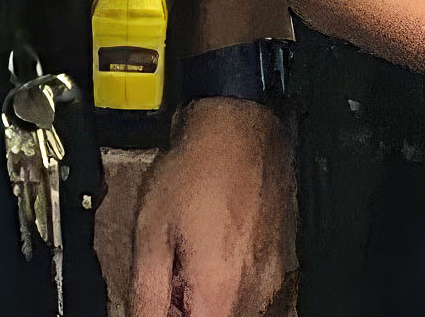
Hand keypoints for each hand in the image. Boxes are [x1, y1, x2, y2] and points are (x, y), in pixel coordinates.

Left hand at [124, 97, 293, 316]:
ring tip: (188, 256)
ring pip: (234, 309)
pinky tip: (211, 247)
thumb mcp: (150, 232)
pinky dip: (226, 281)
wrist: (239, 126)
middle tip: (168, 276)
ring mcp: (271, 274)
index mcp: (219, 286)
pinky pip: (250, 289)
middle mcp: (253, 287)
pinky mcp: (279, 258)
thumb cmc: (197, 168)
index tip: (157, 301)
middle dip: (185, 307)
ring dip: (206, 297)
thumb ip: (146, 291)